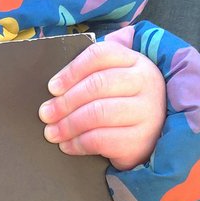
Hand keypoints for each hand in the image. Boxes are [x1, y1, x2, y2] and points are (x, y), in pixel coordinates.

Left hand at [39, 32, 166, 169]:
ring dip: (68, 124)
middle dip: (65, 101)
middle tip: (45, 114)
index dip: (72, 70)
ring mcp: (147, 111)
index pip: (100, 55)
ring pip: (98, 113)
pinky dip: (78, 143)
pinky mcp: (141, 139)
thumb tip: (54, 85)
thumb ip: (91, 74)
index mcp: (135, 61)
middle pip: (97, 84)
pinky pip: (102, 139)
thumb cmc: (123, 104)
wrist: (154, 136)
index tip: (52, 87)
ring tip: (51, 132)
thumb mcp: (115, 82)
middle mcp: (146, 82)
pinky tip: (67, 145)